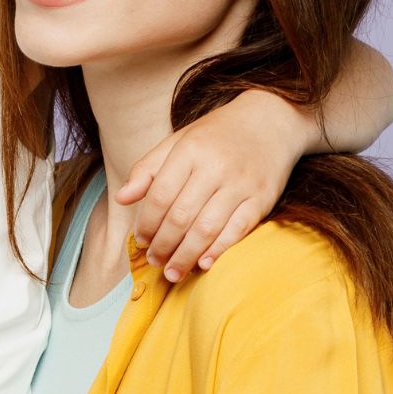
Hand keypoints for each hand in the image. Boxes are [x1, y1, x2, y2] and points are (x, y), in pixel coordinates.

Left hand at [112, 89, 307, 281]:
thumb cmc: (217, 135)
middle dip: (163, 245)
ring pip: (207, 228)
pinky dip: (219, 250)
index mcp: (190, 150)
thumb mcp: (178, 141)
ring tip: (173, 272)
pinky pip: (238, 230)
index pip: (160, 195)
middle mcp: (215, 167)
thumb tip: (122, 198)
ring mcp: (240, 184)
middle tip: (154, 261)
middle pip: (181, 216)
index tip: (140, 240)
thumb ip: (148, 169)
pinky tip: (203, 264)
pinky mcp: (262, 198)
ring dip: (186, 255)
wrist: (270, 121)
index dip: (147, 223)